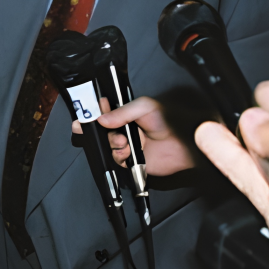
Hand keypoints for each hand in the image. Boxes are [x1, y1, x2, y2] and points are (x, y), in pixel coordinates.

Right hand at [72, 96, 194, 176]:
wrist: (184, 145)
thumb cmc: (171, 121)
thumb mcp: (145, 108)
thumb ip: (122, 112)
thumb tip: (103, 118)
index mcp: (127, 114)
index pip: (104, 112)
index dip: (93, 113)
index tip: (84, 115)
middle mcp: (125, 129)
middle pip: (102, 131)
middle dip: (99, 131)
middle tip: (104, 129)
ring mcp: (128, 145)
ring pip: (107, 146)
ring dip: (112, 143)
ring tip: (123, 141)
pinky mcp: (132, 160)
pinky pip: (116, 159)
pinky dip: (119, 156)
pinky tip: (128, 152)